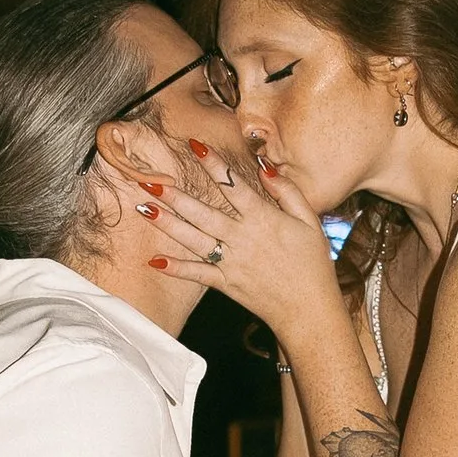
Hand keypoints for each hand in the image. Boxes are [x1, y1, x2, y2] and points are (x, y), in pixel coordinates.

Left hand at [142, 149, 340, 341]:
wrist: (309, 310)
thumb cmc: (313, 264)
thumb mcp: (310, 222)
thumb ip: (288, 192)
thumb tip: (265, 168)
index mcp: (263, 219)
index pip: (232, 185)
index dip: (213, 164)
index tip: (194, 145)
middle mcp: (243, 238)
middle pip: (203, 212)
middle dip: (175, 196)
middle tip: (149, 181)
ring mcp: (232, 263)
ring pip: (194, 239)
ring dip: (168, 225)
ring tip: (144, 209)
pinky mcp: (226, 284)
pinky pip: (197, 274)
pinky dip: (176, 268)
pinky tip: (154, 260)